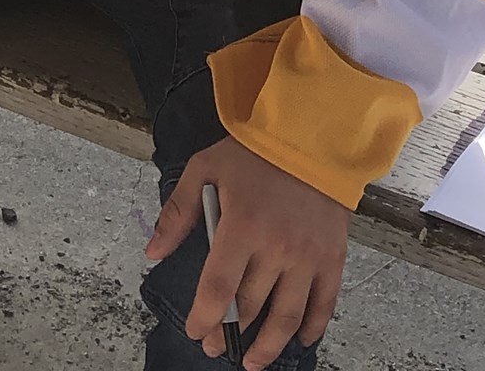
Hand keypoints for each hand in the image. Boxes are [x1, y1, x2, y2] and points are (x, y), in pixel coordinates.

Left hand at [145, 136, 348, 369]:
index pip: (218, 288)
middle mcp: (277, 247)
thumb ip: (178, 213)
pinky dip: (311, 328)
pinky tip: (298, 340)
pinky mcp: (332, 258)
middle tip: (216, 347)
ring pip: (286, 316)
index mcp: (242, 225)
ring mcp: (308, 256)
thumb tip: (153, 252)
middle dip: (230, 333)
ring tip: (254, 361)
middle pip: (250, 306)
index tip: (196, 333)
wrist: (308, 137)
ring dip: (268, 346)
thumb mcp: (203, 169)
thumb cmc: (252, 152)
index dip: (205, 318)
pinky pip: (323, 304)